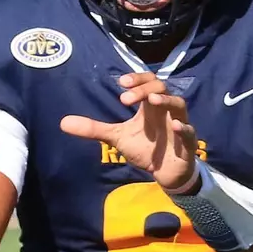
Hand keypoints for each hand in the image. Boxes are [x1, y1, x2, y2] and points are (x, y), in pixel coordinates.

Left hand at [60, 73, 199, 193]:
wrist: (165, 172)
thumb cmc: (146, 149)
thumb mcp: (117, 137)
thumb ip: (94, 129)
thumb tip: (62, 123)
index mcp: (150, 106)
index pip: (148, 82)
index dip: (137, 79)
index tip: (121, 83)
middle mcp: (165, 110)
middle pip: (161, 88)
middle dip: (144, 89)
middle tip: (125, 98)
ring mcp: (179, 124)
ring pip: (178, 104)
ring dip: (166, 101)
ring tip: (151, 100)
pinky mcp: (187, 143)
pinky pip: (190, 132)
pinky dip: (185, 128)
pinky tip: (177, 126)